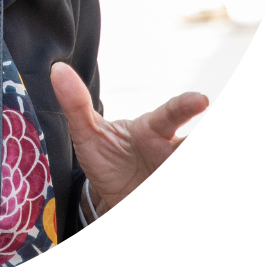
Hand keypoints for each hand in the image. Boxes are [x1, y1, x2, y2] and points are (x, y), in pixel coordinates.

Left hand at [50, 62, 207, 213]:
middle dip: (208, 128)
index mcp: (153, 129)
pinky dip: (182, 184)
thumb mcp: (87, 136)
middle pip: (195, 137)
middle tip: (207, 103)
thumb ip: (75, 104)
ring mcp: (177, 164)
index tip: (201, 99)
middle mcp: (173, 148)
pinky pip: (185, 178)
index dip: (185, 106)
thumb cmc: (106, 159)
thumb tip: (57, 68)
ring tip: (206, 154)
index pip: (171, 114)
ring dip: (194, 142)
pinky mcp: (181, 182)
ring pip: (192, 148)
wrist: (115, 198)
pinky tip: (158, 176)